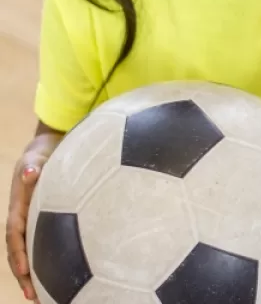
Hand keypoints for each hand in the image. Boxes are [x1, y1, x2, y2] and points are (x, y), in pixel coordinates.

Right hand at [7, 133, 59, 302]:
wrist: (46, 150)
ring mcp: (34, 222)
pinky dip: (50, 261)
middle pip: (20, 251)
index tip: (24, 274)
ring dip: (36, 274)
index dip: (18, 255)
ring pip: (32, 251)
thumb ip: (33, 167)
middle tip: (35, 297)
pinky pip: (45, 245)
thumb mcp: (36, 158)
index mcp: (18, 207)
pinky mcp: (46, 222)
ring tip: (47, 297)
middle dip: (24, 275)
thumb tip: (31, 173)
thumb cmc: (42, 154)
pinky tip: (66, 277)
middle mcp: (23, 218)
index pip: (14, 236)